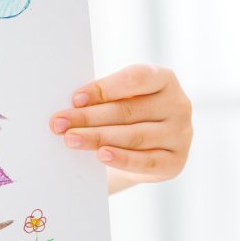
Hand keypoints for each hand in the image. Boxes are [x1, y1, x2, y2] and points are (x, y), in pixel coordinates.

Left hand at [49, 64, 192, 188]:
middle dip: (88, 117)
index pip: (135, 79)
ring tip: (70, 139)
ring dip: (97, 137)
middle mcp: (178, 104)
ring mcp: (181, 134)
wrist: (143, 152)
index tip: (75, 99)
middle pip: (128, 110)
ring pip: (133, 135)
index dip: (104, 88)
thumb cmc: (126, 117)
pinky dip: (121, 158)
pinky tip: (101, 154)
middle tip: (59, 123)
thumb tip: (71, 105)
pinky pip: (145, 161)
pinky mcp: (175, 161)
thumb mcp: (120, 99)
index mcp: (164, 78)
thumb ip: (104, 98)